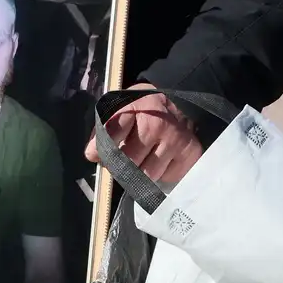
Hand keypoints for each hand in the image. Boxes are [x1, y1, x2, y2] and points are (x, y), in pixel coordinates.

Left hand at [84, 84, 202, 183]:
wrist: (178, 104)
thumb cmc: (142, 109)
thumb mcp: (120, 107)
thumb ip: (104, 129)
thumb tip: (92, 155)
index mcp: (136, 107)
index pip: (113, 132)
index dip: (101, 148)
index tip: (94, 155)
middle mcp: (158, 125)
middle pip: (129, 162)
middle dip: (121, 166)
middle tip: (121, 162)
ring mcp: (176, 141)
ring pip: (147, 175)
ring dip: (140, 173)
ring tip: (142, 160)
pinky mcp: (191, 154)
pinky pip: (167, 178)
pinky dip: (160, 174)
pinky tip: (160, 160)